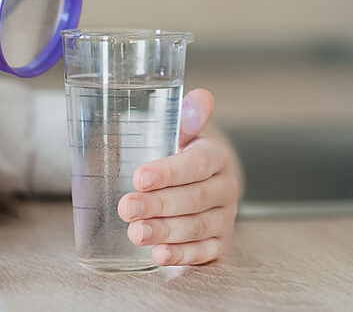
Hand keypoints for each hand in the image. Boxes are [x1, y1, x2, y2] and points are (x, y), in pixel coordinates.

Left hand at [117, 88, 240, 265]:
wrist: (204, 182)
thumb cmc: (185, 155)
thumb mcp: (185, 132)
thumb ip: (188, 116)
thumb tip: (200, 97)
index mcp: (217, 156)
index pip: (196, 164)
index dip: (169, 172)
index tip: (139, 177)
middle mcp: (225, 188)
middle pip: (194, 199)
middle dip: (159, 205)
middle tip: (127, 207)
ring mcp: (224, 218)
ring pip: (197, 227)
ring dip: (165, 231)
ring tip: (136, 232)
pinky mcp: (219, 243)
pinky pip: (202, 253)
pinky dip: (181, 255)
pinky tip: (159, 254)